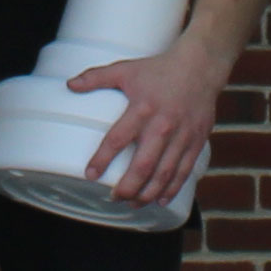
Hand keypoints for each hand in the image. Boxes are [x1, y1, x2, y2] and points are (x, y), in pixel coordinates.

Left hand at [64, 37, 231, 206]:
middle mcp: (162, 126)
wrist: (200, 66)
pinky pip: (184, 170)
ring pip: (164, 173)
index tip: (90, 174)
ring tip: (134, 204)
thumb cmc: (159, 69)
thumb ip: (97, 77)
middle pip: (143, 165)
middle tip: (114, 198)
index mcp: (142, 109)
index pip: (118, 139)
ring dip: (148, 193)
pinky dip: (172, 188)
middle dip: (128, 187)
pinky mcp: (196, 141)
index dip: (102, 159)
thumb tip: (69, 84)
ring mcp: (181, 136)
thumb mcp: (126, 70)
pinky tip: (161, 200)